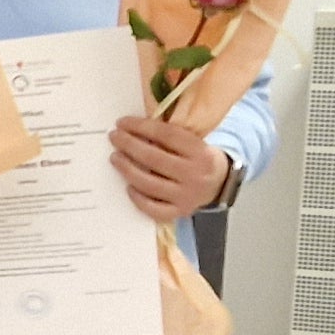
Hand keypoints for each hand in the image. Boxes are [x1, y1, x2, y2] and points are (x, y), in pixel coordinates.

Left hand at [110, 113, 229, 224]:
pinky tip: (128, 186)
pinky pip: (153, 208)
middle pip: (154, 158)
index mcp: (201, 152)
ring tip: (115, 157)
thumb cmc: (199, 159)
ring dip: (127, 169)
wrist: (220, 184)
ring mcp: (187, 196)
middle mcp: (194, 175)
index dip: (141, 127)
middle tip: (114, 137)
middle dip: (129, 145)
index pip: (166, 135)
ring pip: (149, 183)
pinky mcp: (180, 212)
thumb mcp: (195, 142)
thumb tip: (135, 127)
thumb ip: (171, 136)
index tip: (123, 122)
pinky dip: (138, 198)